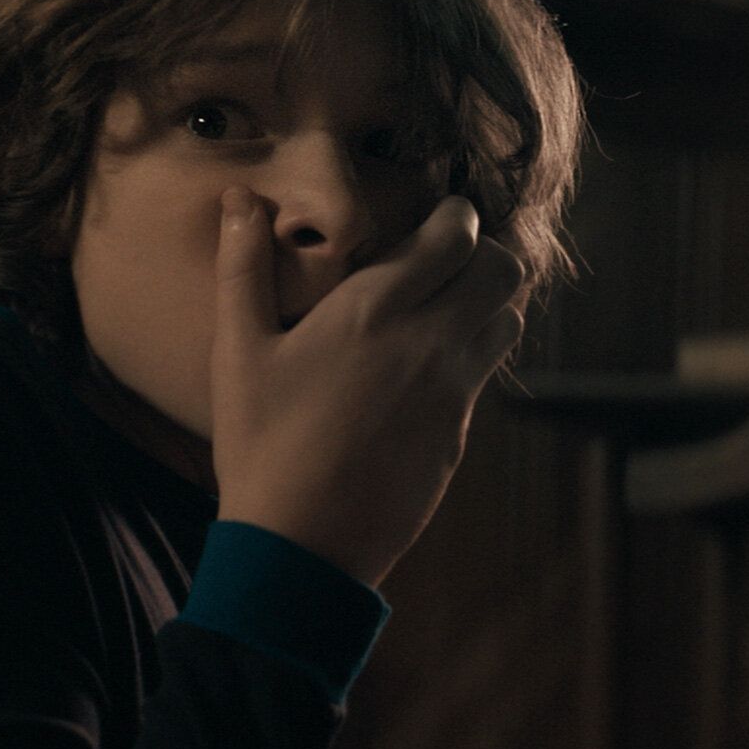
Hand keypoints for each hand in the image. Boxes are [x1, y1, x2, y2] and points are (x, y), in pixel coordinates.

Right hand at [209, 188, 524, 587]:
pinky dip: (473, 353)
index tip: (442, 213)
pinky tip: (429, 365)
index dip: (459, 215)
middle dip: (485, 251)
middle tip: (449, 254)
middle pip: (504, 270)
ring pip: (508, 321)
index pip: (456, 236)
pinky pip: (485, 375)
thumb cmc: (261, 446)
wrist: (302, 547)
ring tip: (446, 303)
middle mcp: (430, 343)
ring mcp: (454, 393)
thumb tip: (240, 201)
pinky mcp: (460, 435)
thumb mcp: (239, 353)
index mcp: (375, 311)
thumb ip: (243, 268)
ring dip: (488, 302)